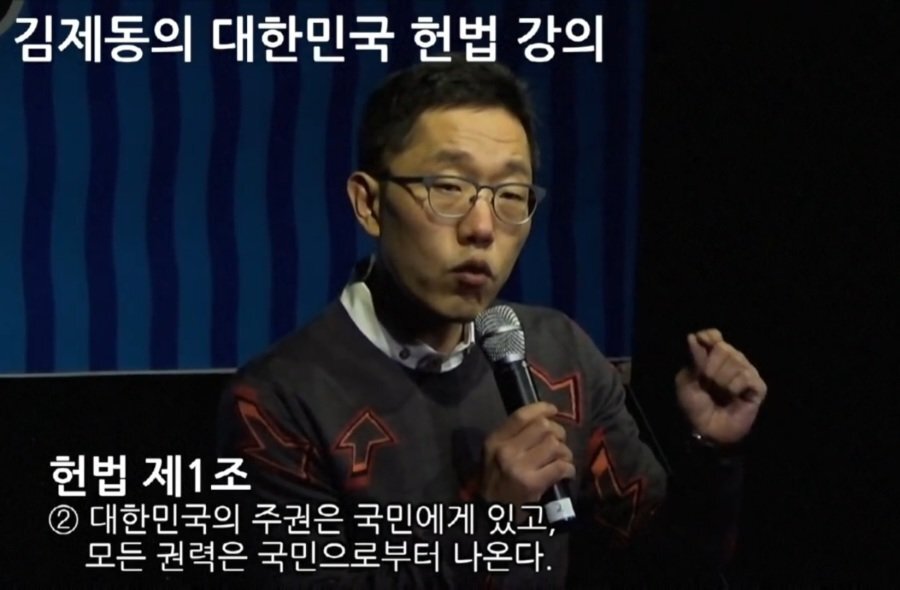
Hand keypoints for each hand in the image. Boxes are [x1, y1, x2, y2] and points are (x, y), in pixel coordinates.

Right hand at [481, 402, 574, 508]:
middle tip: (559, 442)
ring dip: (565, 452)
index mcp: (495, 440)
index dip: (541, 408)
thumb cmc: (496, 480)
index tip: (553, 410)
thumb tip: (543, 420)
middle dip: (558, 433)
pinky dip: (568, 469)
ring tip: (562, 459)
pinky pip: (560, 466)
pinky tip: (566, 472)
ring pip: (555, 446)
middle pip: (543, 428)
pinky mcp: (533, 484)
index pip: (521, 416)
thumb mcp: (494, 453)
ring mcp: (520, 467)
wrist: (491, 513)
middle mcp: (506, 451)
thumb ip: (513, 436)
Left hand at [675, 329, 767, 444]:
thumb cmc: (694, 405)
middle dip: (710, 368)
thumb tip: (693, 336)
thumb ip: (693, 359)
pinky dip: (735, 388)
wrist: (706, 429)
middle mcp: (731, 359)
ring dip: (721, 381)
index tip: (699, 354)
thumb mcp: (686, 381)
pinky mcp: (758, 386)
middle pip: (723, 348)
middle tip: (707, 384)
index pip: (713, 335)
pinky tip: (733, 397)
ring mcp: (746, 371)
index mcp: (712, 355)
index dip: (707, 340)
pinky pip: (746, 376)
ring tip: (720, 393)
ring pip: (736, 361)